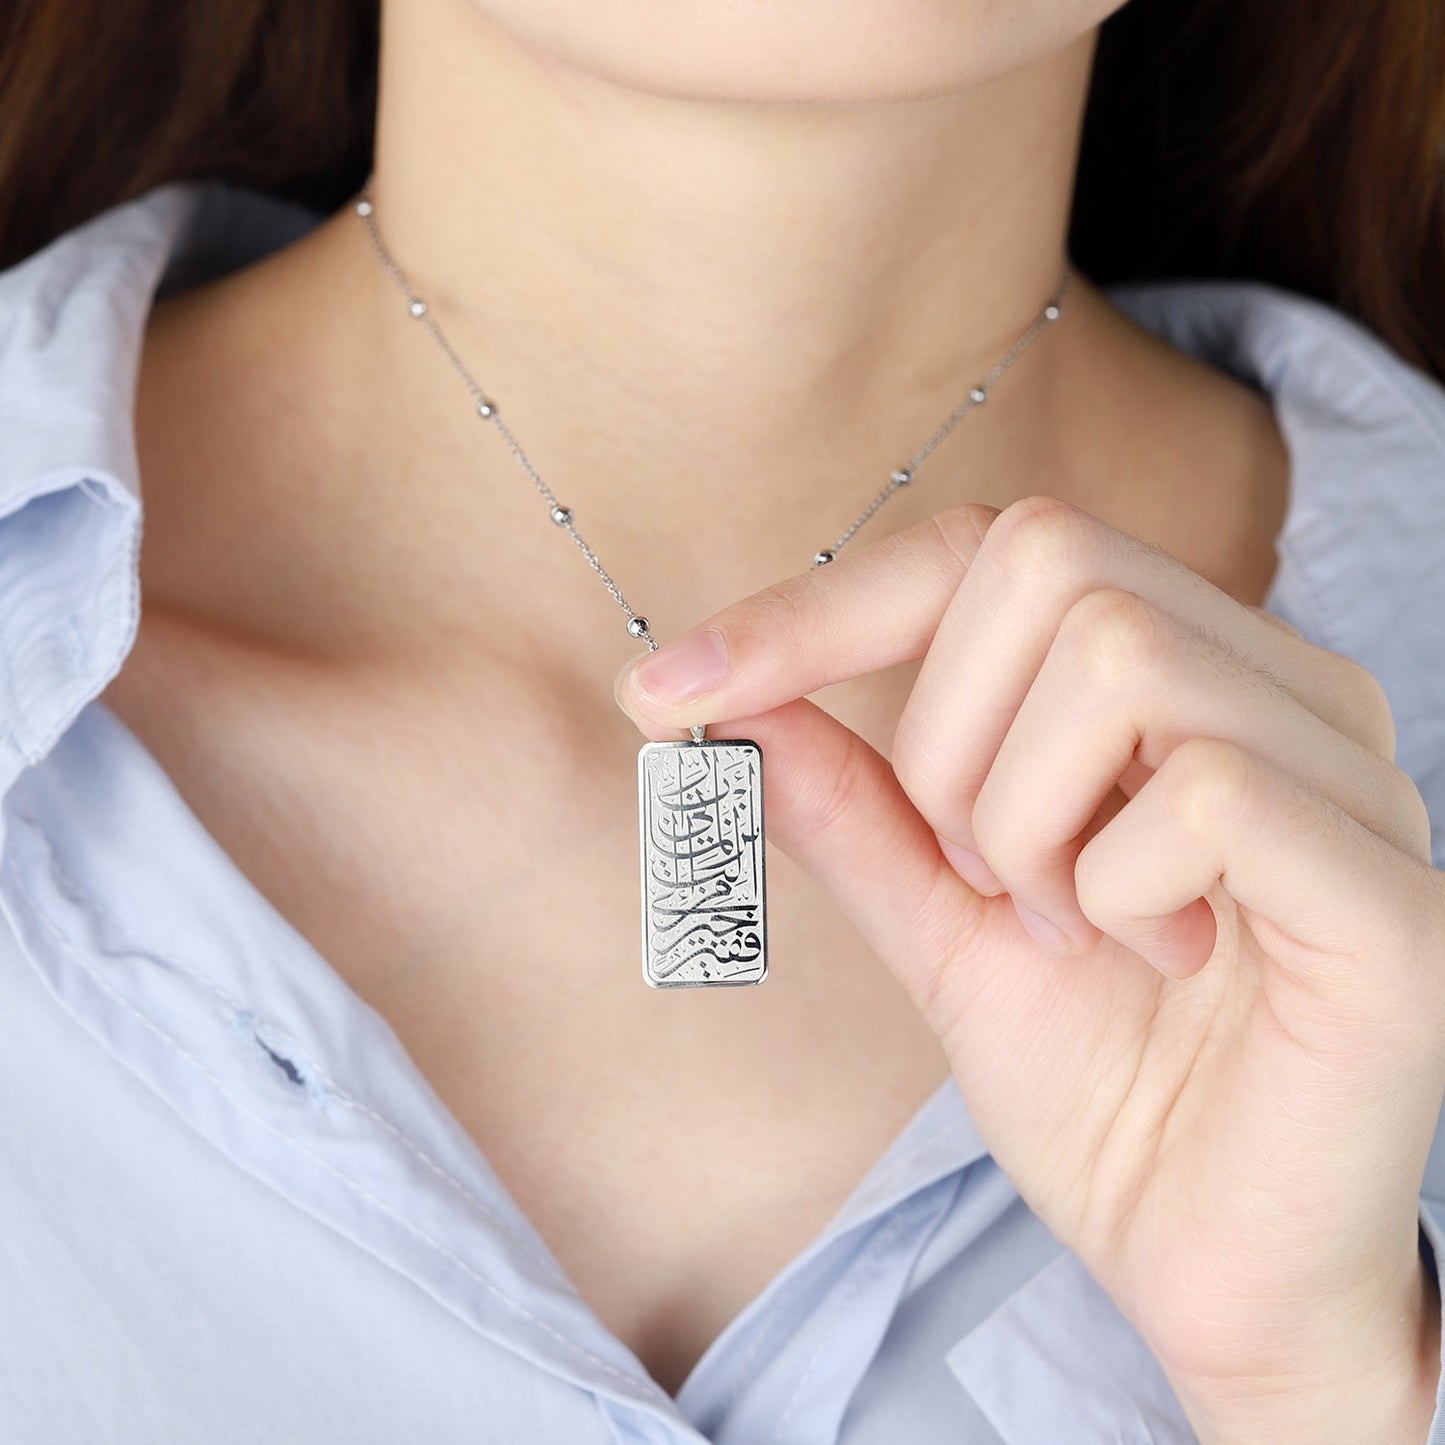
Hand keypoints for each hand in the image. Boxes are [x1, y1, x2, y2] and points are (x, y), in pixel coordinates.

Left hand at [614, 496, 1444, 1441]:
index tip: (663, 689)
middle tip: (985, 874)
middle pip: (1047, 561)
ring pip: (1117, 660)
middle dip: (948, 740)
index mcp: (1182, 677)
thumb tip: (728, 703)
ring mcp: (1351, 774)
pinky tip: (1154, 958)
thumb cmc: (1102, 1083)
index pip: (986, 549)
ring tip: (1067, 924)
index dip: (816, 608)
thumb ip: (855, 807)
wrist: (1219, 1266)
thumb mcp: (941, 924)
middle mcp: (1280, 686)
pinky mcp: (1392, 888)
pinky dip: (1116, 886)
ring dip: (1025, 820)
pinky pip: (1206, 790)